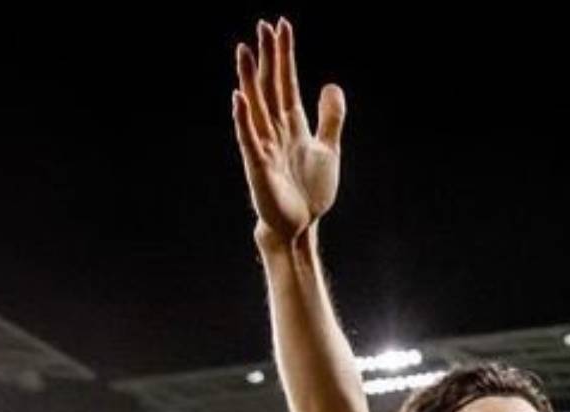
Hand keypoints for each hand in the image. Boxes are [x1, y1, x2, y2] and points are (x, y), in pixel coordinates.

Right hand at [233, 18, 344, 247]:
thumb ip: (330, 118)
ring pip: (256, 107)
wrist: (300, 227)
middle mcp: (275, 131)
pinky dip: (243, 120)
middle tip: (262, 26)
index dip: (284, 56)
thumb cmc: (308, 191)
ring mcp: (264, 147)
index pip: (286, 82)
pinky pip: (249, 140)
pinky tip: (238, 99)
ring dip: (249, 79)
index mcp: (291, 125)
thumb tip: (332, 84)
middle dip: (267, 58)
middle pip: (269, 87)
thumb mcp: (327, 149)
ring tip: (244, 51)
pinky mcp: (259, 168)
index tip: (281, 27)